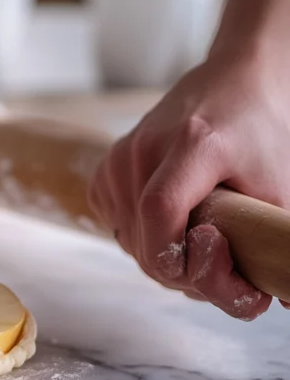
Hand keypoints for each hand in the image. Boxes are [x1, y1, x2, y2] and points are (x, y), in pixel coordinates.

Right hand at [89, 53, 289, 319]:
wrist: (236, 80)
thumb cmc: (262, 130)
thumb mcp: (281, 186)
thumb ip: (273, 240)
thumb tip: (282, 298)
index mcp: (191, 144)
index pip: (160, 211)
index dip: (181, 257)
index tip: (222, 266)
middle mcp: (143, 149)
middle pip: (143, 240)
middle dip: (186, 274)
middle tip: (230, 277)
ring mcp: (118, 159)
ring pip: (130, 243)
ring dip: (167, 262)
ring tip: (206, 253)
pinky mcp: (106, 170)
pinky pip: (118, 228)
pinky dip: (145, 241)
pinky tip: (176, 229)